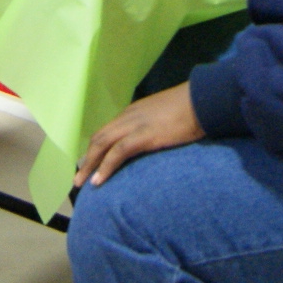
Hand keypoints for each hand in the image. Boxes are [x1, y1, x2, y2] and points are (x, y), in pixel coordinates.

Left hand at [73, 84, 205, 187]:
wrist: (204, 100)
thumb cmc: (191, 109)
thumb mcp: (166, 116)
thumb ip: (154, 125)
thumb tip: (154, 137)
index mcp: (134, 112)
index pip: (108, 130)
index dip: (96, 147)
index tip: (88, 161)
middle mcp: (129, 117)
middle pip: (99, 137)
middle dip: (87, 158)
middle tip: (78, 176)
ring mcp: (134, 125)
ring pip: (102, 144)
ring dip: (90, 165)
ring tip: (81, 182)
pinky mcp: (143, 135)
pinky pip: (117, 152)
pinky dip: (105, 166)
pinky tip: (99, 180)